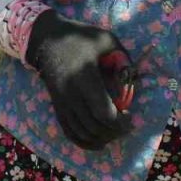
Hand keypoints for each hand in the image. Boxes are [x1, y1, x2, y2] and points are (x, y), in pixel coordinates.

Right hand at [25, 10, 133, 149]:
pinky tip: (99, 141)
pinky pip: (69, 132)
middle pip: (94, 127)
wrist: (46, 40)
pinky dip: (85, 142)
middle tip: (126, 126)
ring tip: (114, 131)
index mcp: (85, 77)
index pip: (103, 112)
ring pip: (82, 133)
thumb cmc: (79, 38)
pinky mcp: (57, 107)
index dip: (120, 122)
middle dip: (114, 132)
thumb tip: (134, 79)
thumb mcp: (105, 39)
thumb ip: (123, 58)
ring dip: (101, 138)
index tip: (130, 118)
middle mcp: (71, 94)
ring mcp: (62, 102)